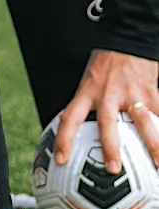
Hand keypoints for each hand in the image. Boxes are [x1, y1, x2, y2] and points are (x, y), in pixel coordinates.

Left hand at [54, 48, 158, 172]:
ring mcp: (132, 93)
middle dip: (110, 147)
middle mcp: (108, 94)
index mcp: (88, 92)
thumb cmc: (106, 65)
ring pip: (143, 122)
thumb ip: (85, 105)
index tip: (60, 160)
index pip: (70, 118)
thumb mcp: (88, 82)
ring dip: (152, 146)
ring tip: (158, 165)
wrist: (126, 39)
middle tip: (113, 169)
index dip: (63, 140)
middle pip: (108, 124)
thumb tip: (72, 129)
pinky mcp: (150, 91)